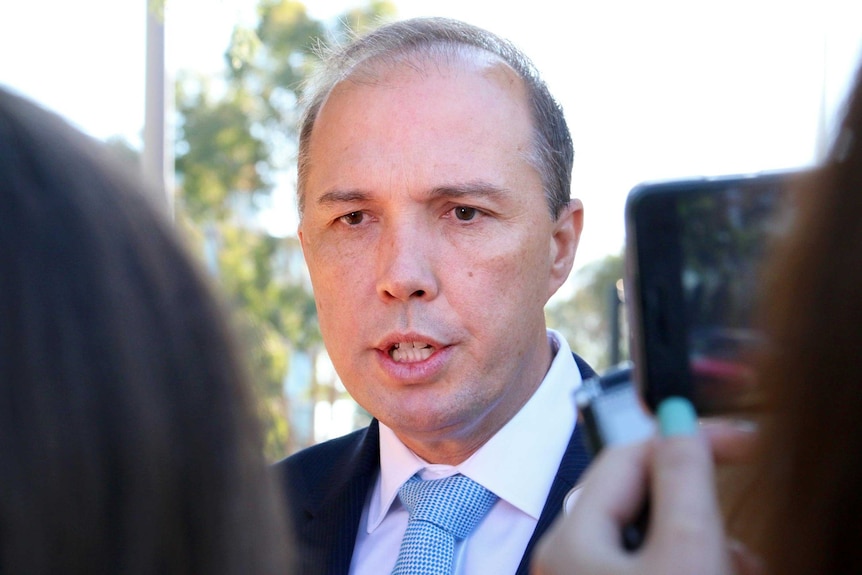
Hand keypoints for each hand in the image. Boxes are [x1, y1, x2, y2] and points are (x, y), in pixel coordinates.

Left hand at [532, 399, 759, 574]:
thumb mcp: (686, 554)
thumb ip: (683, 482)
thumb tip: (679, 421)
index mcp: (570, 540)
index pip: (626, 456)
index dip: (684, 437)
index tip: (743, 438)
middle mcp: (571, 562)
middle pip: (640, 499)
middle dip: (698, 502)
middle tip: (742, 517)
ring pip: (654, 540)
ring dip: (702, 540)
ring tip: (740, 560)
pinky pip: (657, 567)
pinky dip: (691, 564)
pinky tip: (724, 570)